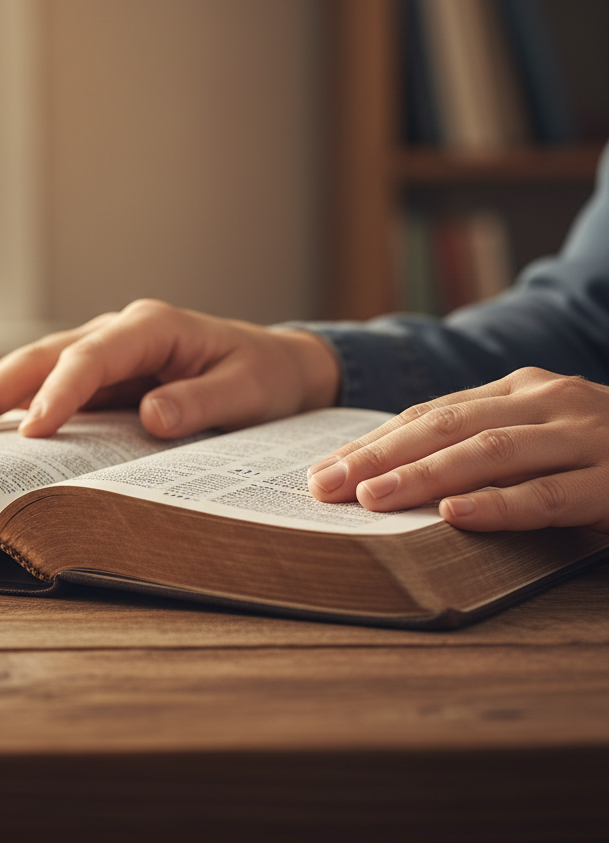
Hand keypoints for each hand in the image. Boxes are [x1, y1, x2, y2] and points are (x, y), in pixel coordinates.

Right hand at [0, 299, 339, 438]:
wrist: (272, 364)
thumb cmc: (261, 376)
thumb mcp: (247, 391)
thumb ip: (201, 402)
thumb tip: (152, 418)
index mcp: (151, 326)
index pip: (91, 358)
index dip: (58, 394)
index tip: (29, 432)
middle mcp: (116, 331)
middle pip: (42, 357)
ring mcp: (101, 350)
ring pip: (29, 367)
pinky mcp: (96, 374)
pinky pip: (40, 384)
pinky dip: (1, 401)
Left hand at [307, 367, 608, 533]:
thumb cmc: (600, 454)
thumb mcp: (537, 437)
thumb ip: (480, 444)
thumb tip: (388, 473)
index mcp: (519, 389)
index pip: (430, 414)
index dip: (374, 443)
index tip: (323, 471)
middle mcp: (547, 402)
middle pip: (446, 426)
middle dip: (380, 457)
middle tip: (327, 486)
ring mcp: (585, 437)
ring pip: (490, 453)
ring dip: (424, 477)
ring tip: (372, 498)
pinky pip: (550, 495)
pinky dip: (500, 505)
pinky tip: (457, 515)